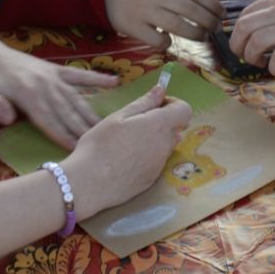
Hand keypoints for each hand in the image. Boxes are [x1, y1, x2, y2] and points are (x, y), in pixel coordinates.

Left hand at [0, 35, 114, 148]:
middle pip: (67, 111)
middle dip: (83, 129)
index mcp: (27, 93)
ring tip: (108, 127)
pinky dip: (96, 79)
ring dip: (91, 113)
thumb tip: (8, 118)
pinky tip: (114, 82)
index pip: (48, 119)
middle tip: (102, 144)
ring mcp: (52, 76)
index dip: (62, 135)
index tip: (77, 149)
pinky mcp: (55, 69)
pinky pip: (79, 75)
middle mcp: (44, 84)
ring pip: (76, 97)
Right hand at [61, 83, 192, 215]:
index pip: (184, 110)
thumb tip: (161, 90)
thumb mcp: (118, 117)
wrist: (90, 184)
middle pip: (174, 128)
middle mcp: (165, 145)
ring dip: (153, 140)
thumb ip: (143, 103)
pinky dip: (146, 156)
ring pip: (165, 146)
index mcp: (159, 126)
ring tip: (126, 143)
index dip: (172, 104)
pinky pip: (156, 162)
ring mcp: (159, 165)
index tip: (153, 106)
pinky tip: (125, 160)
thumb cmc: (100, 145)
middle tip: (134, 124)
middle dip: (160, 122)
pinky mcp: (152, 180)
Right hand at [103, 0, 224, 49]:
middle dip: (210, 22)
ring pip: (179, 26)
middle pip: (192, 10)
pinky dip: (168, 43)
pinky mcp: (134, 27)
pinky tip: (168, 40)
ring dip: (196, 34)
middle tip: (216, 28)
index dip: (214, 5)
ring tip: (202, 37)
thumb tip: (206, 4)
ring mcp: (145, 10)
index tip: (221, 14)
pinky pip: (158, 40)